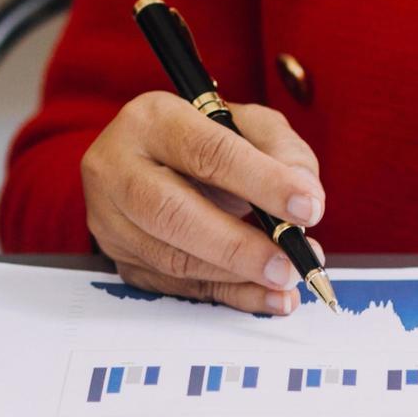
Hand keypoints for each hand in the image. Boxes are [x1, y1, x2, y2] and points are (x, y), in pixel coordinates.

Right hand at [81, 92, 327, 314]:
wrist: (156, 163)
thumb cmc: (207, 142)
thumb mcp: (249, 125)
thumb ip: (284, 152)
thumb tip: (306, 199)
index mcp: (150, 120)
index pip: (205, 152)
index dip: (261, 182)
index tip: (308, 208)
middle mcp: (116, 167)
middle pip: (170, 213)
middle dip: (237, 245)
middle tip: (290, 263)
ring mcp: (109, 217)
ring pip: (170, 258)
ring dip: (235, 275)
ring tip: (287, 277)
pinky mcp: (118, 256)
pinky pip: (173, 285)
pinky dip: (227, 295)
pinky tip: (267, 296)